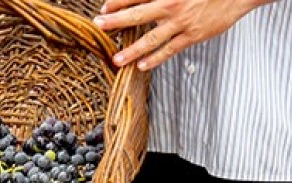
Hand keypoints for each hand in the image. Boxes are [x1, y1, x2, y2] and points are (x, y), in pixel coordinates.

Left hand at [93, 0, 267, 70]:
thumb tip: (143, 0)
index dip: (118, 2)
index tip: (104, 9)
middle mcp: (172, 5)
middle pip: (138, 14)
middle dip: (116, 21)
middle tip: (99, 26)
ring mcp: (182, 23)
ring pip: (152, 38)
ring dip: (132, 50)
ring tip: (117, 59)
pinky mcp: (193, 36)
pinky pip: (170, 49)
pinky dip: (155, 59)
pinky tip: (142, 66)